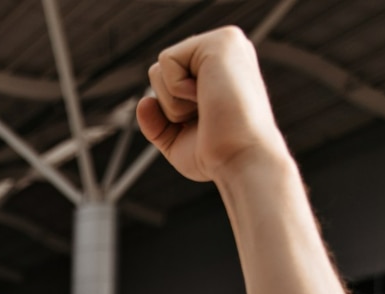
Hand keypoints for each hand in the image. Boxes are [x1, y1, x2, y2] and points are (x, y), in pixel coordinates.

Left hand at [137, 26, 290, 184]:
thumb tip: (143, 102)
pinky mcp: (221, 41)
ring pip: (158, 69)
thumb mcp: (178, 140)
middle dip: (169, 106)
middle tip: (204, 116)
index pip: (165, 81)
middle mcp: (224, 51)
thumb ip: (157, 121)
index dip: (170, 111)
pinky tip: (206, 97)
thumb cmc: (218, 155)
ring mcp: (225, 42)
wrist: (240, 160)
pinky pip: (166, 62)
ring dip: (173, 102)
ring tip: (208, 108)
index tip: (203, 123)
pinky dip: (177, 91)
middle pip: (157, 73)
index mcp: (218, 69)